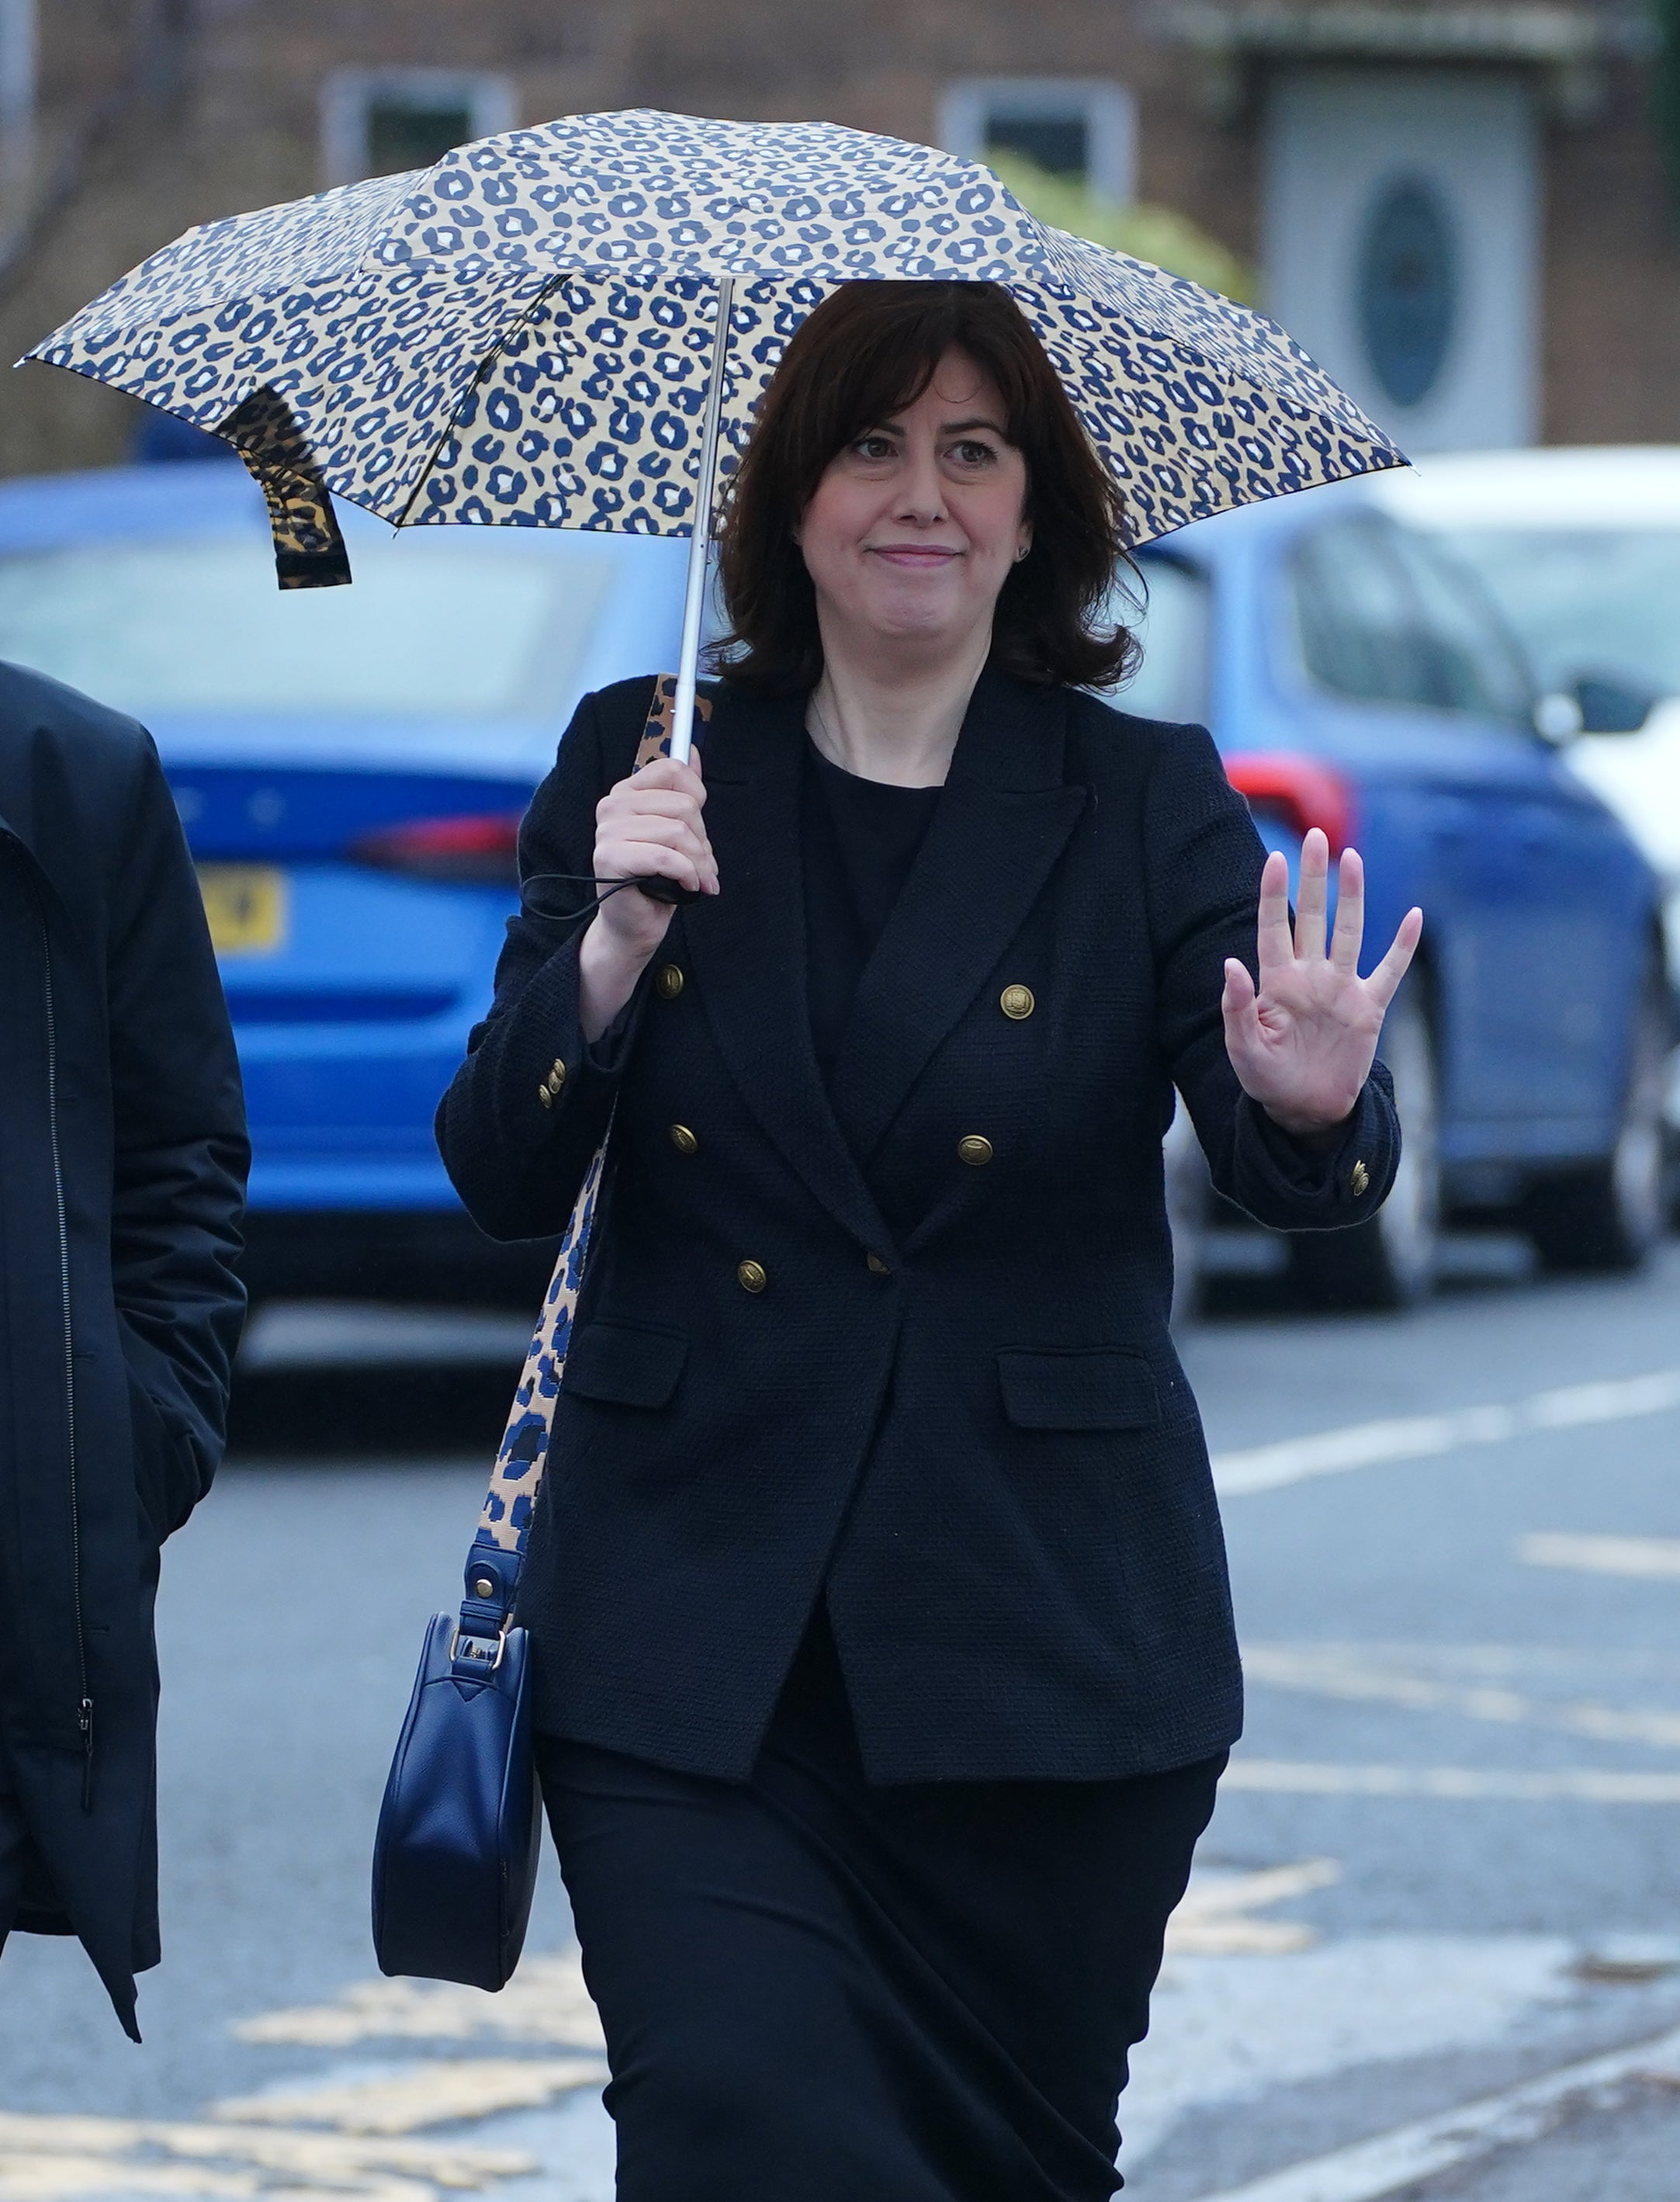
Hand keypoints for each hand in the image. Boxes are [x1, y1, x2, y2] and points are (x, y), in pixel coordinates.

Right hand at [578, 753, 718, 1040]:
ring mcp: (607, 831)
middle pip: (684, 805)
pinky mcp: (610, 858)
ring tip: (699, 880)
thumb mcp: (674, 832)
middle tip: (702, 865)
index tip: (698, 828)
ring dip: (700, 863)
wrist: (633, 926)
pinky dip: (687, 875)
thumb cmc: (655, 880)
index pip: (673, 770)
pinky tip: (688, 887)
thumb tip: (693, 752)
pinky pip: (666, 857)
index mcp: (626, 793)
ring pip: (679, 831)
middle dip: (703, 841)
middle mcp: (612, 806)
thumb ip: (681, 792)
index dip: (698, 798)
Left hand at [1222, 828, 1421, 1138]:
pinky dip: (1403, 946)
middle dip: (1313, 879)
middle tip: (1316, 837)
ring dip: (1351, 897)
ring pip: (1349, 932)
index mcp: (1275, 982)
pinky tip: (1414, 916)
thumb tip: (1230, 962)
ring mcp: (1340, 988)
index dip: (1274, 894)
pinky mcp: (1368, 1008)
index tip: (1276, 859)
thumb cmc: (1266, 1080)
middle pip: (1312, 917)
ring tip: (1351, 859)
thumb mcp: (1242, 1049)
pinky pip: (1390, 971)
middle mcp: (1309, 976)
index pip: (1272, 928)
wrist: (1305, 1110)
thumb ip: (1235, 1006)